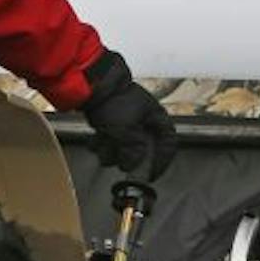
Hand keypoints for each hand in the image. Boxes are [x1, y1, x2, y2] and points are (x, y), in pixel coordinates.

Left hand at [80, 50, 177, 181]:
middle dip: (125, 156)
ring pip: (122, 149)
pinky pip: (109, 142)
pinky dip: (101, 143)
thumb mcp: (127, 132)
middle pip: (141, 150)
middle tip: (118, 160)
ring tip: (102, 140)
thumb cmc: (114, 101)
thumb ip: (133, 154)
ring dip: (109, 150)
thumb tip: (130, 167)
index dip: (162, 161)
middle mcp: (144, 121)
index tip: (150, 175)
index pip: (169, 143)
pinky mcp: (110, 123)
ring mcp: (126, 122)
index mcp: (156, 118)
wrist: (90, 85)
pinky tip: (95, 138)